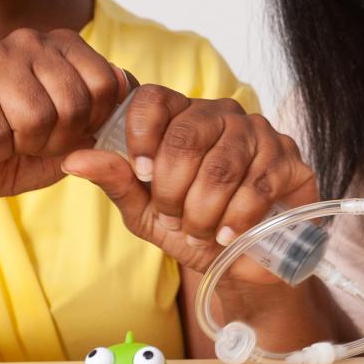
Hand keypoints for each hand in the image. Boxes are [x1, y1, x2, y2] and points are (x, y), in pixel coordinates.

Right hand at [0, 29, 130, 215]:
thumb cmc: (32, 148)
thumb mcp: (82, 132)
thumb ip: (110, 111)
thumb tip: (132, 87)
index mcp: (63, 44)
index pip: (105, 82)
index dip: (93, 122)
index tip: (74, 130)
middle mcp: (27, 40)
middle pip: (72, 101)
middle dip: (60, 137)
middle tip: (39, 140)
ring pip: (33, 116)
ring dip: (27, 144)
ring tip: (15, 140)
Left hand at [59, 86, 317, 280]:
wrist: (241, 264)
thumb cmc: (191, 227)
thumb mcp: (144, 210)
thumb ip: (114, 179)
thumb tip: (72, 158)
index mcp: (182, 115)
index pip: (154, 99)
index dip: (141, 139)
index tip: (142, 177)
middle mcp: (223, 114)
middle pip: (187, 136)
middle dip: (172, 190)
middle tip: (176, 218)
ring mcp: (261, 133)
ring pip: (222, 166)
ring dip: (204, 211)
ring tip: (202, 232)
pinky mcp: (291, 160)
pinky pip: (258, 186)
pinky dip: (237, 218)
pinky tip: (228, 235)